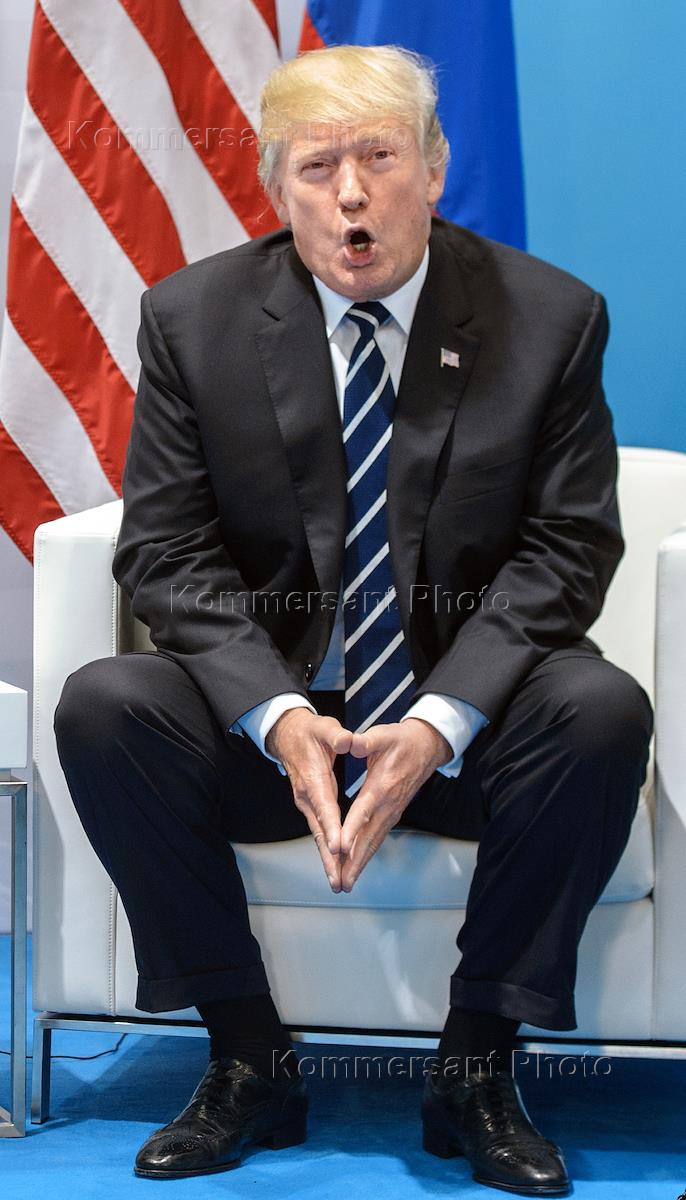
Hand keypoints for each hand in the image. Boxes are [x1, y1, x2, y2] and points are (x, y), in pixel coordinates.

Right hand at [266, 708, 352, 891]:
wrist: (288, 735)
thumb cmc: (309, 732)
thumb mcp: (324, 727)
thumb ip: (336, 735)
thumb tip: (347, 741)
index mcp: (313, 778)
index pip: (324, 805)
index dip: (331, 826)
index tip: (337, 846)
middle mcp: (307, 796)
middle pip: (319, 831)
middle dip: (329, 857)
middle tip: (338, 879)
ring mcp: (307, 804)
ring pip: (318, 836)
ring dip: (328, 860)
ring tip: (338, 882)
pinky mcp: (310, 807)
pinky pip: (319, 832)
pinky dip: (326, 851)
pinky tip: (335, 865)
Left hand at [339, 718, 451, 891]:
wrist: (426, 747)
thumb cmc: (402, 741)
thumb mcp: (383, 734)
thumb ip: (366, 741)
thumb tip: (351, 742)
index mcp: (382, 786)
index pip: (363, 811)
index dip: (351, 830)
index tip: (340, 847)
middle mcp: (388, 804)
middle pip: (369, 837)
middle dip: (354, 860)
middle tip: (342, 881)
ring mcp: (392, 811)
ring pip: (374, 842)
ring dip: (361, 863)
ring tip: (347, 882)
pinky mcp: (393, 814)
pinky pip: (378, 838)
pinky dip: (367, 854)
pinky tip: (358, 865)